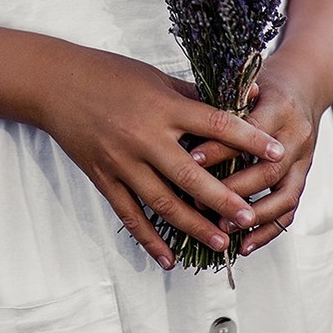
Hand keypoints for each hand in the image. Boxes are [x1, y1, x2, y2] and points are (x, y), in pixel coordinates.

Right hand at [35, 45, 285, 270]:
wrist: (56, 84)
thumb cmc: (110, 74)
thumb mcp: (155, 77)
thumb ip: (194, 96)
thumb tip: (239, 102)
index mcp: (163, 107)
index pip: (215, 124)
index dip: (248, 139)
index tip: (276, 151)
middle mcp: (144, 137)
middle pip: (191, 175)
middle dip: (223, 198)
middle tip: (249, 216)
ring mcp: (122, 162)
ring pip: (163, 202)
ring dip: (193, 225)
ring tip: (220, 242)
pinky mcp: (103, 178)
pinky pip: (129, 215)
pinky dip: (149, 239)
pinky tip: (169, 259)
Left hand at [200, 58, 322, 254]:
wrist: (304, 85)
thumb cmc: (263, 84)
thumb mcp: (246, 83)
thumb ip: (224, 101)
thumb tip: (186, 124)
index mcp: (279, 107)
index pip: (250, 132)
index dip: (221, 147)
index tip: (190, 159)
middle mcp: (297, 136)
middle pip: (269, 171)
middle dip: (234, 190)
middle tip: (199, 202)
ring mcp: (305, 159)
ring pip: (285, 196)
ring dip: (253, 217)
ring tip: (223, 228)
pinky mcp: (305, 176)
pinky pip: (291, 210)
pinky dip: (269, 230)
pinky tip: (245, 245)